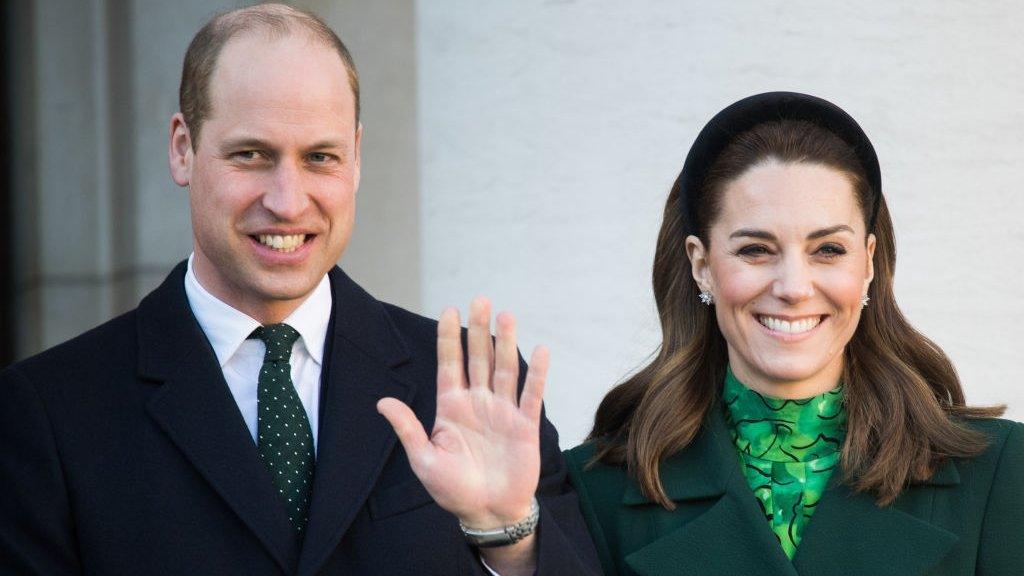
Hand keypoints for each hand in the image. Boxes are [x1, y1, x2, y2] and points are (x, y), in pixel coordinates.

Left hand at [376, 297, 547, 529]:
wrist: (487, 513)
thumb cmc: (453, 490)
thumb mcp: (424, 460)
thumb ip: (408, 429)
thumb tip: (382, 402)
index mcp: (451, 407)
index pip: (449, 364)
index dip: (449, 338)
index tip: (448, 310)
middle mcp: (478, 403)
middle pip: (478, 358)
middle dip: (478, 330)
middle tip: (480, 299)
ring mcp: (502, 412)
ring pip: (505, 369)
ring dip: (505, 343)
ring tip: (506, 315)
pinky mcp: (524, 425)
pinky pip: (531, 395)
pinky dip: (537, 374)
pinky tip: (540, 350)